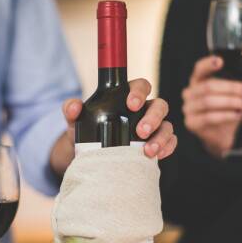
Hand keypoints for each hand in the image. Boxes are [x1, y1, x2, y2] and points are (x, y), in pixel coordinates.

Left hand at [62, 79, 176, 158]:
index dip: (139, 92)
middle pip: (159, 105)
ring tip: (148, 151)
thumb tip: (73, 107)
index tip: (131, 104)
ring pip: (167, 125)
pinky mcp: (158, 143)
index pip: (141, 86)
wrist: (91, 156)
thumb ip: (71, 109)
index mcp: (128, 97)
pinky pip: (170, 142)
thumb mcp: (76, 120)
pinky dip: (167, 148)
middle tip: (140, 132)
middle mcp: (144, 110)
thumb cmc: (87, 132)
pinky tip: (157, 156)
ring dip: (161, 137)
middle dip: (153, 118)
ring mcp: (154, 127)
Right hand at [182, 56, 241, 156]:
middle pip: (208, 86)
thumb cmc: (225, 112)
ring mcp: (189, 108)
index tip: (220, 61)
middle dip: (231, 88)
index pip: (199, 68)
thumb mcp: (238, 97)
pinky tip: (237, 115)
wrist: (219, 136)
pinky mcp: (192, 123)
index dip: (208, 64)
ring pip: (209, 101)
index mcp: (198, 81)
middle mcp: (190, 93)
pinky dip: (226, 115)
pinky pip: (209, 117)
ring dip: (230, 102)